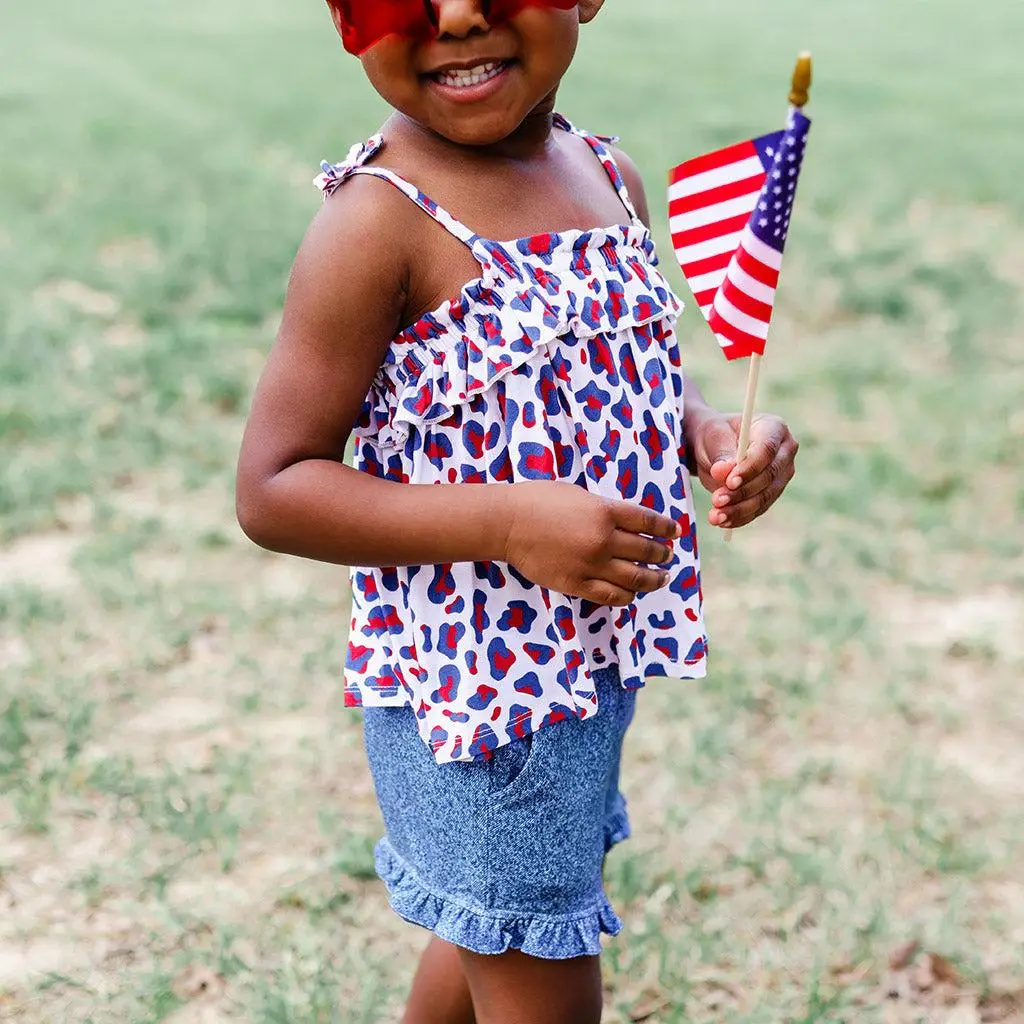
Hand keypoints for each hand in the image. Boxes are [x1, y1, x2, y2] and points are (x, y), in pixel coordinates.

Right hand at [502, 482, 679, 606]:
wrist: (506, 523)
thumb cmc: (539, 500)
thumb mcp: (579, 495)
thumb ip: (605, 509)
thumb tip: (629, 523)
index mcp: (605, 511)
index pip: (649, 522)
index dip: (666, 528)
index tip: (674, 532)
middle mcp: (603, 540)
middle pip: (646, 551)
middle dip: (662, 554)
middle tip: (668, 555)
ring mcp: (590, 565)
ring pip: (635, 578)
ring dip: (654, 578)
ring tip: (660, 577)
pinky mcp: (576, 584)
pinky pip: (612, 596)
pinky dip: (627, 595)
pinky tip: (632, 592)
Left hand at [689, 413, 798, 529]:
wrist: (712, 448)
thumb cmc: (715, 435)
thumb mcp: (713, 437)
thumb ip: (721, 454)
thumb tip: (723, 472)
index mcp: (774, 428)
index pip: (767, 450)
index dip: (750, 468)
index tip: (729, 482)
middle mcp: (785, 452)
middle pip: (769, 476)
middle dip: (742, 492)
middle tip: (717, 501)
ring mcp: (781, 475)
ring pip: (765, 497)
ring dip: (739, 510)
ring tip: (715, 516)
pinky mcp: (772, 493)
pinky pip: (759, 509)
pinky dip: (740, 517)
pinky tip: (722, 521)